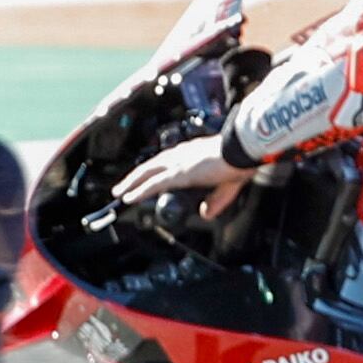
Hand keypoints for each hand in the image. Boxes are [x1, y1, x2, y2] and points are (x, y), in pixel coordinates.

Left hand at [116, 135, 255, 221]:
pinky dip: (139, 190)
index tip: (144, 178)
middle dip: (135, 176)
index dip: (153, 170)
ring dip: (131, 183)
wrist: (243, 148)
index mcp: (192, 153)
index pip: (166, 161)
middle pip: (151, 166)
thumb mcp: (227, 185)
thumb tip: (205, 213)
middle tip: (122, 186)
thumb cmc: (240, 159)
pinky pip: (153, 183)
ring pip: (147, 173)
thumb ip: (215, 200)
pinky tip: (129, 197)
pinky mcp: (179, 173)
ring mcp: (178, 163)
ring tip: (119, 192)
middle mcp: (181, 154)